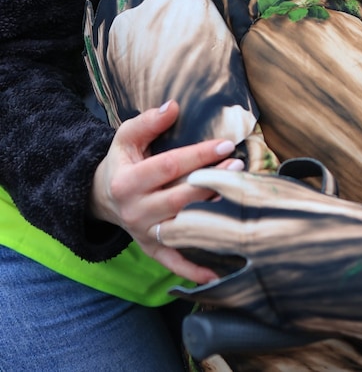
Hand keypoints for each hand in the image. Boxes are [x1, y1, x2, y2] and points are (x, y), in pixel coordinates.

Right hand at [90, 100, 241, 282]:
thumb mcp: (127, 138)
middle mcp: (135, 212)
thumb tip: (173, 106)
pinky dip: (193, 270)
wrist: (104, 196)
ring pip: (182, 228)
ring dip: (212, 217)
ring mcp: (144, 234)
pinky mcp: (152, 249)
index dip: (198, 155)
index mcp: (127, 182)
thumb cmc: (123, 161)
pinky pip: (174, 262)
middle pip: (180, 198)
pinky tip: (217, 273)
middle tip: (239, 167)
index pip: (169, 166)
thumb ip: (148, 122)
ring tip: (238, 200)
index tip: (225, 144)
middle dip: (211, 182)